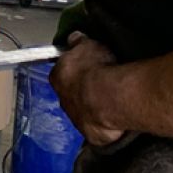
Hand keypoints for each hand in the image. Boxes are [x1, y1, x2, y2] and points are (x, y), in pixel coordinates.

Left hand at [49, 32, 123, 146]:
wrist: (110, 98)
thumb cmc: (96, 68)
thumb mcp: (87, 45)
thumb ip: (78, 42)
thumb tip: (74, 38)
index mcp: (57, 77)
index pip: (61, 72)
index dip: (73, 69)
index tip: (85, 67)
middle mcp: (62, 100)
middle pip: (70, 93)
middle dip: (82, 89)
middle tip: (100, 83)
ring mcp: (76, 119)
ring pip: (83, 111)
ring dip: (93, 106)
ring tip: (110, 99)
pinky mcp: (91, 134)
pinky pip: (97, 127)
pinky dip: (104, 122)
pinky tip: (114, 115)